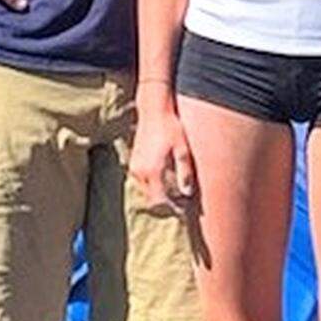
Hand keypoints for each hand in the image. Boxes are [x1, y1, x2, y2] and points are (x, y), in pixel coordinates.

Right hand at [130, 96, 197, 211]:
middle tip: (180, 204)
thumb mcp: (183, 149)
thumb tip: (186, 192)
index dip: (171, 208)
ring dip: (157, 194)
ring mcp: (135, 167)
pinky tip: (163, 181)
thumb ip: (184, 172)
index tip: (182, 210)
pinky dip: (152, 185)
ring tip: (173, 194)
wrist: (154, 111)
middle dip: (165, 203)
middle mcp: (141, 172)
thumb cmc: (171, 128)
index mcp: (153, 171)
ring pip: (146, 190)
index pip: (160, 200)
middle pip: (151, 198)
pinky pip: (142, 181)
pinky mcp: (133, 161)